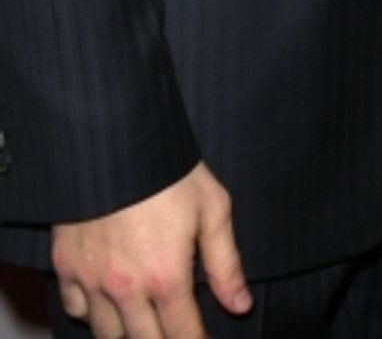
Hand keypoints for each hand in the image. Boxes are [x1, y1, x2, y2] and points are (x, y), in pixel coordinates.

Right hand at [51, 162, 251, 338]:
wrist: (115, 138)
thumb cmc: (169, 169)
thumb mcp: (212, 208)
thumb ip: (226, 262)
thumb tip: (240, 305)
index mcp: (166, 276)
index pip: (183, 335)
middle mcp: (126, 288)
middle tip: (175, 332)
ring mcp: (91, 280)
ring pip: (107, 334)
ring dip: (128, 333)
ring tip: (144, 323)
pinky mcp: (66, 265)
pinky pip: (77, 309)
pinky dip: (92, 313)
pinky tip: (108, 302)